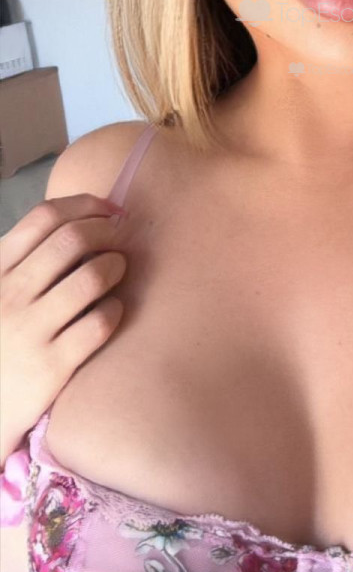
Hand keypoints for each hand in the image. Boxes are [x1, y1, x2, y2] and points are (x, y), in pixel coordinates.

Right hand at [0, 194, 127, 465]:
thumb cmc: (1, 336)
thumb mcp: (0, 289)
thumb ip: (28, 258)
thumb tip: (87, 219)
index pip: (44, 216)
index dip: (85, 205)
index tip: (110, 210)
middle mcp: (9, 294)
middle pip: (72, 239)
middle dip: (108, 231)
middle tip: (122, 240)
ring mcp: (29, 330)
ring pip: (92, 277)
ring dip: (116, 266)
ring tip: (119, 271)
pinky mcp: (51, 366)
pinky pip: (99, 323)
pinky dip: (115, 310)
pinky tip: (112, 311)